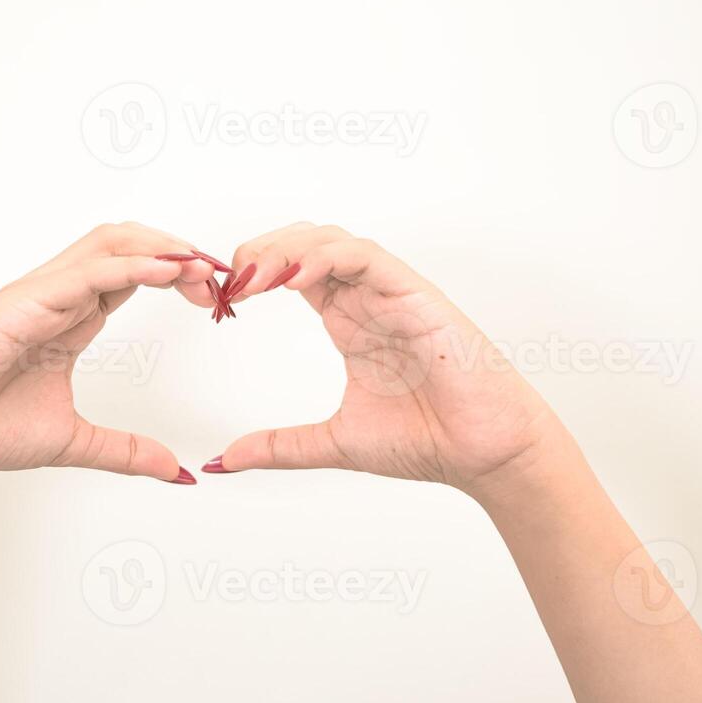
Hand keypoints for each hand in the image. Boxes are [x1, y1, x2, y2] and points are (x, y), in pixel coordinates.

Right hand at [0, 223, 225, 484]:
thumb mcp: (74, 442)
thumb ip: (125, 452)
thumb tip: (177, 472)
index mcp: (69, 318)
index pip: (136, 275)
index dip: (180, 276)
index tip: (217, 298)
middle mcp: (59, 296)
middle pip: (130, 244)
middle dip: (180, 250)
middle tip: (222, 277)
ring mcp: (42, 294)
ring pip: (111, 243)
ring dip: (163, 246)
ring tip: (203, 264)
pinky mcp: (26, 302)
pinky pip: (87, 272)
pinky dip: (132, 265)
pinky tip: (169, 271)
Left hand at [205, 223, 559, 493]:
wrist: (483, 454)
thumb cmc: (428, 440)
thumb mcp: (333, 443)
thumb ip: (280, 447)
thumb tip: (222, 461)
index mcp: (348, 322)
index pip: (290, 272)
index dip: (251, 275)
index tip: (218, 301)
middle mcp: (366, 299)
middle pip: (302, 244)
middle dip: (259, 253)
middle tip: (226, 283)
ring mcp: (391, 293)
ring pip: (329, 241)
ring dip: (285, 250)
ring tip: (251, 278)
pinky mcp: (416, 294)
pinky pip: (365, 257)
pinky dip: (325, 258)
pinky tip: (293, 280)